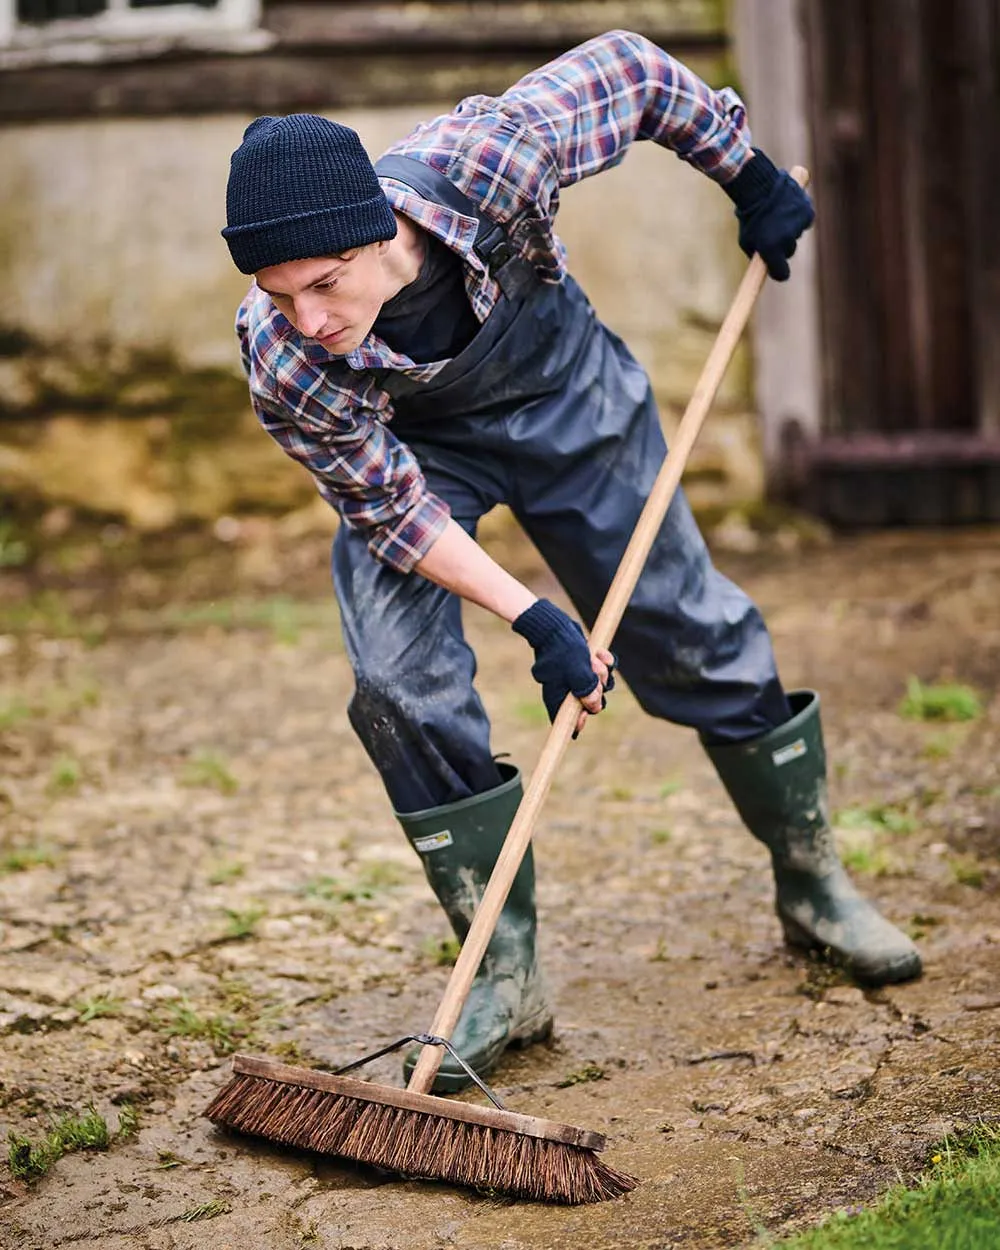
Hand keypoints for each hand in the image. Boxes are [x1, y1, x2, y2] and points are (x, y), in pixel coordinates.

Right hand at [511, 599, 614, 736]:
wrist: (555, 627)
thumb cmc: (562, 650)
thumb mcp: (576, 672)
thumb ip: (586, 692)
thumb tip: (594, 707)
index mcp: (559, 697)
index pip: (569, 720)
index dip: (579, 720)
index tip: (584, 712)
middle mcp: (568, 690)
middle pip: (591, 701)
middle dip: (597, 688)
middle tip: (592, 675)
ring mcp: (577, 678)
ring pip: (599, 684)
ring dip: (601, 671)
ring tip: (593, 658)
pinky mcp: (586, 666)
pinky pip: (603, 670)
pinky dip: (604, 661)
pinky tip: (599, 652)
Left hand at [723, 148, 813, 281]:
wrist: (759, 186)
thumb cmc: (749, 216)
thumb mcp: (747, 240)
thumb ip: (757, 255)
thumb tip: (764, 266)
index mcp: (771, 249)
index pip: (781, 274)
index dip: (778, 271)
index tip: (776, 268)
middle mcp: (787, 239)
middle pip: (789, 252)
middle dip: (781, 246)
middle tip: (771, 232)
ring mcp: (799, 226)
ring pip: (796, 234)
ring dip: (789, 228)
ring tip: (777, 215)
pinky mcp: (808, 212)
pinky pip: (804, 221)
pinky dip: (797, 217)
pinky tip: (787, 208)